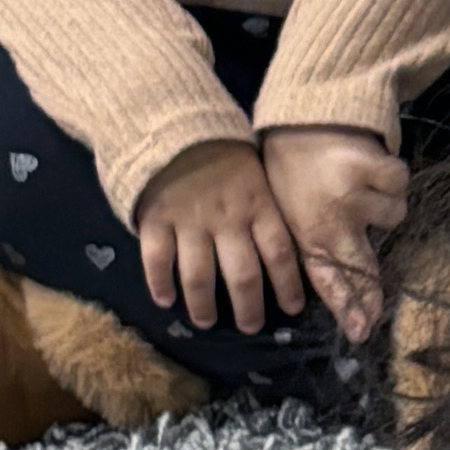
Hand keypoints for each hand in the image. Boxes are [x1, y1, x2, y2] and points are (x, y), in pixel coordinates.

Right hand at [135, 140, 308, 334]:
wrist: (176, 121)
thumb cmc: (224, 151)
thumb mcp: (258, 172)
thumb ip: (267, 208)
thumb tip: (283, 251)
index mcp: (259, 204)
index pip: (280, 253)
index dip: (288, 285)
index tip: (292, 308)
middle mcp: (228, 217)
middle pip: (243, 275)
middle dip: (249, 308)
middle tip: (251, 327)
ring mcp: (190, 220)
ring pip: (200, 276)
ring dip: (204, 306)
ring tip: (207, 322)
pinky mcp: (157, 218)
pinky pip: (158, 260)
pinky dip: (160, 284)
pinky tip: (165, 300)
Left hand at [262, 126, 412, 341]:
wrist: (298, 115)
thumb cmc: (292, 168)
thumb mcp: (289, 211)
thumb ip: (314, 245)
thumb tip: (345, 286)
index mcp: (306, 231)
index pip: (330, 279)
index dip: (348, 308)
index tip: (361, 332)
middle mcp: (332, 220)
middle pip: (363, 268)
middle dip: (371, 296)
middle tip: (376, 314)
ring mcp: (355, 195)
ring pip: (393, 218)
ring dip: (384, 206)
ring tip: (362, 188)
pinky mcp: (373, 167)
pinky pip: (401, 184)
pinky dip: (393, 177)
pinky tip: (373, 168)